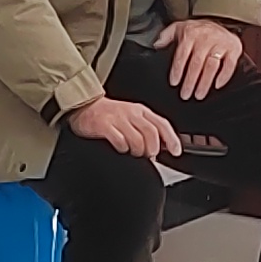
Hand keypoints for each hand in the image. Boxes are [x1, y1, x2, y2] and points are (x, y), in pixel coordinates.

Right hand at [66, 95, 182, 159]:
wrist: (84, 106)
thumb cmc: (110, 114)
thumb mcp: (132, 116)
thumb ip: (147, 128)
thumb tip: (161, 148)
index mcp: (141, 111)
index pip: (162, 124)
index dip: (172, 139)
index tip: (176, 151)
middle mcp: (131, 113)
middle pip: (151, 134)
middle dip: (152, 149)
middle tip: (148, 156)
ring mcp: (117, 119)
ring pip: (137, 140)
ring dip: (138, 152)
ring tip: (133, 153)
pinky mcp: (103, 125)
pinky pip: (119, 141)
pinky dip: (123, 149)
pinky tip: (120, 149)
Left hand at [154, 18, 244, 100]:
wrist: (221, 21)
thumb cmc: (198, 29)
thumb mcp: (180, 27)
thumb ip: (167, 35)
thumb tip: (157, 45)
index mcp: (191, 34)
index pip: (182, 55)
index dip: (178, 70)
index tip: (174, 82)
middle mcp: (205, 39)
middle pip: (196, 63)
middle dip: (190, 81)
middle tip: (185, 94)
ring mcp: (220, 44)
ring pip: (211, 66)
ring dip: (204, 82)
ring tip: (199, 94)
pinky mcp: (233, 48)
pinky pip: (229, 65)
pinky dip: (224, 76)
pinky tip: (217, 85)